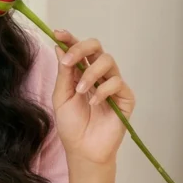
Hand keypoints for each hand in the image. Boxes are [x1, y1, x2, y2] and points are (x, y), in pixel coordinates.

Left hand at [51, 29, 134, 166]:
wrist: (83, 149)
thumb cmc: (71, 126)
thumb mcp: (61, 97)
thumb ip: (63, 73)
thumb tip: (58, 47)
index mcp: (81, 73)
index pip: (78, 50)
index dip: (70, 39)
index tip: (58, 33)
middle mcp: (98, 75)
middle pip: (96, 48)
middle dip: (81, 49)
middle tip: (68, 61)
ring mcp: (112, 84)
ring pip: (107, 61)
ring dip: (90, 74)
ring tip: (80, 91)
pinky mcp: (125, 97)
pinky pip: (117, 82)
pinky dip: (103, 90)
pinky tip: (94, 104)